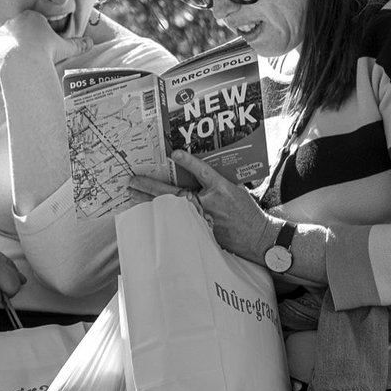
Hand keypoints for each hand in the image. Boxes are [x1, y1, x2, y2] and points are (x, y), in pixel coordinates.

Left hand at [0, 10, 92, 70]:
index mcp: (31, 17)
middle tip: (34, 58)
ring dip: (11, 53)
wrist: (23, 62)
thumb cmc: (46, 51)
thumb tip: (91, 43)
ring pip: (6, 44)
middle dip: (25, 43)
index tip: (44, 47)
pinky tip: (9, 72)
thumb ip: (77, 44)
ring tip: (22, 67)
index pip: (35, 23)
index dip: (40, 35)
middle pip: (19, 32)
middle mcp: (13, 22)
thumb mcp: (65, 48)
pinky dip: (0, 64)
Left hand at [128, 150, 271, 262]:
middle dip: (151, 186)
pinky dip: (161, 219)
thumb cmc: (248, 213)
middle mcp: (210, 203)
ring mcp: (203, 219)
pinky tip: (146, 216)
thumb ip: (217, 182)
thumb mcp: (236, 190)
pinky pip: (176, 224)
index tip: (174, 153)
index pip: (202, 171)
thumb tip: (198, 173)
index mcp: (222, 188)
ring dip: (149, 202)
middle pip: (174, 192)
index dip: (188, 161)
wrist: (258, 237)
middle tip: (133, 180)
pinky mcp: (200, 232)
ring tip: (132, 195)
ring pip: (170, 209)